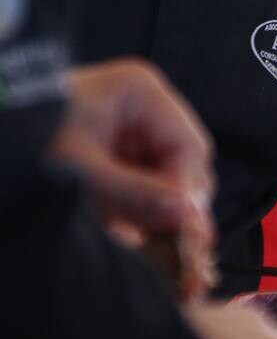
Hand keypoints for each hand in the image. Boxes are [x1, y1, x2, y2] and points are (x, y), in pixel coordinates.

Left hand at [52, 58, 213, 239]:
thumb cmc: (24, 138)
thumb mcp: (79, 170)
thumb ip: (136, 193)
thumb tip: (189, 216)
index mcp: (140, 91)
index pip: (188, 145)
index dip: (188, 190)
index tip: (181, 229)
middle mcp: (143, 108)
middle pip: (183, 163)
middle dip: (174, 205)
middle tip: (171, 247)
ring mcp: (130, 131)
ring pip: (166, 179)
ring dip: (156, 214)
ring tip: (144, 246)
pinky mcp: (116, 156)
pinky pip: (142, 188)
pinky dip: (136, 214)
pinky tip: (128, 237)